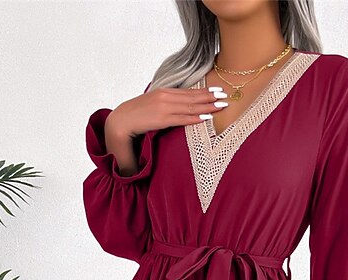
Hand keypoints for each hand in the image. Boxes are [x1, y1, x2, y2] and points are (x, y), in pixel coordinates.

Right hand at [103, 85, 227, 175]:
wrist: (121, 121)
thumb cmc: (136, 116)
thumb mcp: (153, 107)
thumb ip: (166, 106)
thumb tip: (177, 110)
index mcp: (164, 92)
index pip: (188, 91)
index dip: (204, 91)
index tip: (217, 91)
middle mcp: (166, 96)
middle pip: (193, 97)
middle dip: (211, 97)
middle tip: (226, 97)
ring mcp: (164, 107)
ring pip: (191, 106)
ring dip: (208, 106)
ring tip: (222, 106)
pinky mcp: (162, 118)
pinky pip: (182, 118)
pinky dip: (196, 117)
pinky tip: (207, 117)